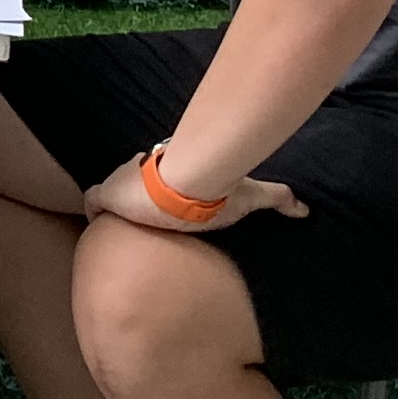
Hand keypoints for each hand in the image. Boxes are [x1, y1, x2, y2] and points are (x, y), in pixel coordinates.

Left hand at [84, 154, 305, 231]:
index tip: (162, 207)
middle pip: (131, 183)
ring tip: (117, 228)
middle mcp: (143, 170)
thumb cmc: (217, 187)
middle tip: (140, 220)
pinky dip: (94, 211)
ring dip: (111, 206)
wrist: (191, 182)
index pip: (158, 176)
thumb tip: (306, 208)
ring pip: (110, 192)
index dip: (157, 190)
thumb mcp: (251, 193)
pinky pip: (91, 202)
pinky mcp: (107, 195)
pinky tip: (100, 226)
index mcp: (172, 170)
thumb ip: (278, 198)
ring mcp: (122, 181)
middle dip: (132, 199)